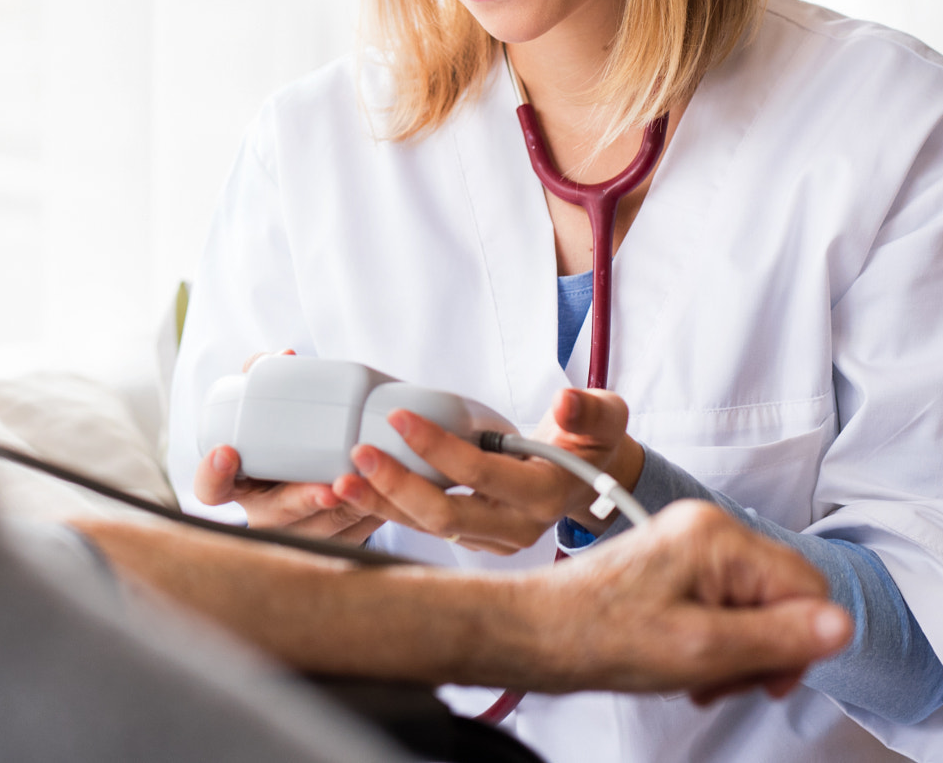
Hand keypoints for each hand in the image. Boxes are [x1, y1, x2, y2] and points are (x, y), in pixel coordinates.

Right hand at [190, 349, 382, 544]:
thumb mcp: (269, 413)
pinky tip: (388, 499)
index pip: (210, 489)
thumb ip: (267, 379)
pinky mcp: (334, 540)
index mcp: (237, 482)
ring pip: (320, 530)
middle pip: (275, 516)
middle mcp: (263, 513)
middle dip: (301, 501)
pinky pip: (351, 536)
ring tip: (366, 489)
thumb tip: (285, 356)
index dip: (213, 475)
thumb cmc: (284, 439)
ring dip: (345, 511)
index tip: (226, 452)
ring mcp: (297, 532)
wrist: (314, 474)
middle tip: (324, 488)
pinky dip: (369, 517)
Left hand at [326, 388, 643, 552]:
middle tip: (358, 454)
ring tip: (338, 481)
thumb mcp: (604, 417)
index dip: (438, 448)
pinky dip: (389, 508)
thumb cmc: (591, 441)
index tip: (399, 417)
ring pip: (427, 529)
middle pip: (445, 517)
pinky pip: (424, 526)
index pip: (480, 475)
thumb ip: (589, 410)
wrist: (591, 479)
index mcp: (544, 496)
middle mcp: (515, 528)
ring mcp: (491, 541)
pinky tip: (355, 490)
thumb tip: (565, 402)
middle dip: (397, 487)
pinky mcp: (472, 540)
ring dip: (381, 505)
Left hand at [502, 501, 852, 700]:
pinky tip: (688, 664)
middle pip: (784, 596)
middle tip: (725, 681)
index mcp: (718, 537)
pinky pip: (725, 605)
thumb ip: (779, 637)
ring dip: (738, 651)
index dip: (799, 642)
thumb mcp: (703, 649)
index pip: (808, 586)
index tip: (768, 679)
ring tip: (698, 677)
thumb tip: (842, 625)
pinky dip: (716, 642)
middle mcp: (707, 529)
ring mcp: (690, 545)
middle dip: (765, 648)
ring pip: (756, 606)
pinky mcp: (675, 565)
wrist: (537, 634)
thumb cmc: (599, 636)